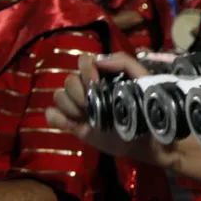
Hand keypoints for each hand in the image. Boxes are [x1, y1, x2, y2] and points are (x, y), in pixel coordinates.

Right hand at [45, 53, 176, 166]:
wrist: (147, 140)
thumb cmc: (147, 107)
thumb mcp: (144, 80)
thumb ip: (125, 63)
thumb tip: (98, 59)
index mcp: (105, 76)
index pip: (83, 61)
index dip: (86, 69)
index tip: (96, 83)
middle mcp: (89, 88)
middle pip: (69, 80)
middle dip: (79, 92)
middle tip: (94, 106)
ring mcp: (81, 107)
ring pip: (59, 96)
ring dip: (70, 106)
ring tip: (89, 118)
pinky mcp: (75, 124)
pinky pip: (52, 115)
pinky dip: (57, 117)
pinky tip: (74, 124)